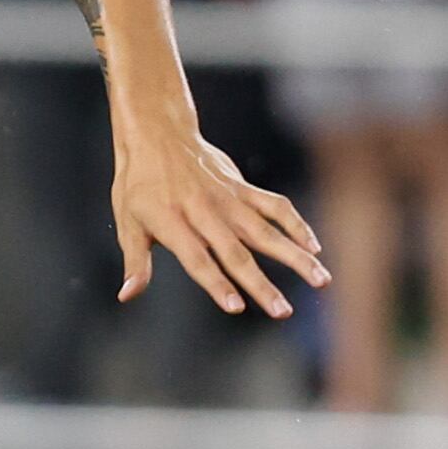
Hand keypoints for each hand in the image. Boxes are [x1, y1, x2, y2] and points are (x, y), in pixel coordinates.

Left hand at [111, 120, 325, 317]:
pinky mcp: (243, 187)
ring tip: (320, 280)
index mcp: (172, 223)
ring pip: (266, 231)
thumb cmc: (138, 186)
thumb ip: (135, 262)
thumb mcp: (126, 222)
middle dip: (260, 284)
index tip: (236, 308)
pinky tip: (315, 247)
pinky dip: (296, 224)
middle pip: (236, 253)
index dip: (216, 284)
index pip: (197, 260)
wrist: (158, 136)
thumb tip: (127, 296)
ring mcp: (227, 199)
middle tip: (282, 312)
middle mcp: (204, 212)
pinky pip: (275, 206)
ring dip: (294, 257)